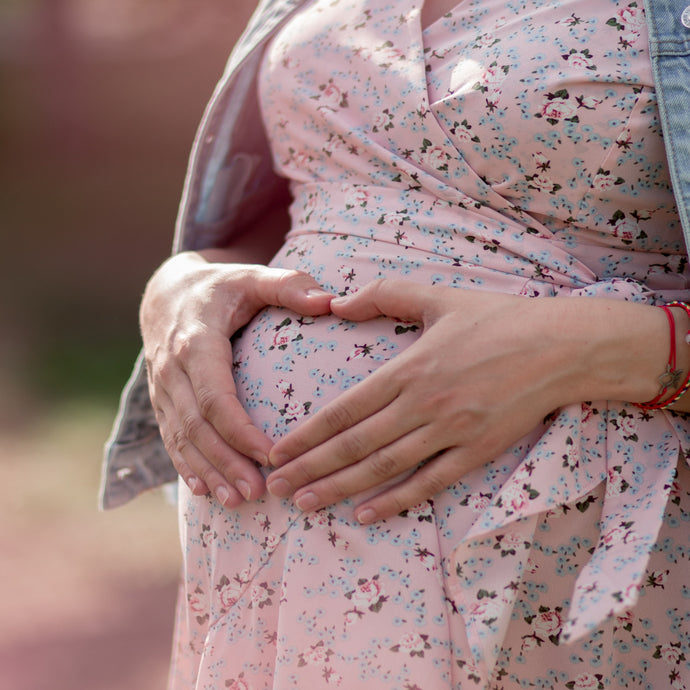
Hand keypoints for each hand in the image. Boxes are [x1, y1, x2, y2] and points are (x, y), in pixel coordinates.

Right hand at [141, 250, 331, 505]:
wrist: (166, 295)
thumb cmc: (220, 288)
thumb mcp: (251, 277)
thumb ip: (288, 285)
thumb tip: (330, 300)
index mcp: (196, 341)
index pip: (214, 396)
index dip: (240, 431)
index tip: (272, 456)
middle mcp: (172, 369)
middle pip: (197, 426)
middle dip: (226, 463)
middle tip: (258, 492)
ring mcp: (162, 389)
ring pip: (181, 439)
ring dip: (208, 472)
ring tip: (237, 502)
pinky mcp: (162, 401)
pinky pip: (171, 438)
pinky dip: (187, 466)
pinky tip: (206, 491)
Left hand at [265, 279, 648, 521]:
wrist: (562, 346)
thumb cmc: (499, 318)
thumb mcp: (438, 295)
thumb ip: (384, 295)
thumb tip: (337, 303)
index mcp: (410, 368)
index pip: (344, 409)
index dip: (307, 434)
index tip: (277, 451)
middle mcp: (424, 405)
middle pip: (355, 445)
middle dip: (310, 469)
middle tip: (275, 487)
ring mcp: (451, 432)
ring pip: (384, 469)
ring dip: (340, 489)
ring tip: (305, 504)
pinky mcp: (477, 452)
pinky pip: (430, 483)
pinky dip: (396, 501)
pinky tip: (366, 514)